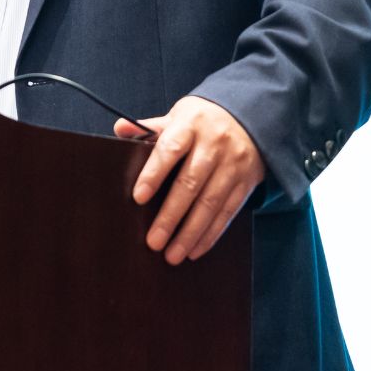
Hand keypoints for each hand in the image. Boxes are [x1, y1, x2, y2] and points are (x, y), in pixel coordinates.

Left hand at [113, 96, 265, 263]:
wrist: (251, 117)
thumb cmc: (202, 121)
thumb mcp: (178, 116)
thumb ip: (150, 127)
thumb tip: (120, 129)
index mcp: (191, 125)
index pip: (170, 149)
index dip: (154, 173)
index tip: (138, 198)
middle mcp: (214, 145)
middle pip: (190, 183)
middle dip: (171, 216)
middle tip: (154, 242)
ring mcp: (232, 164)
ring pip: (210, 203)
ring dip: (191, 232)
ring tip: (173, 255)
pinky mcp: (246, 181)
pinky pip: (228, 211)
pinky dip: (211, 233)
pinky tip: (195, 249)